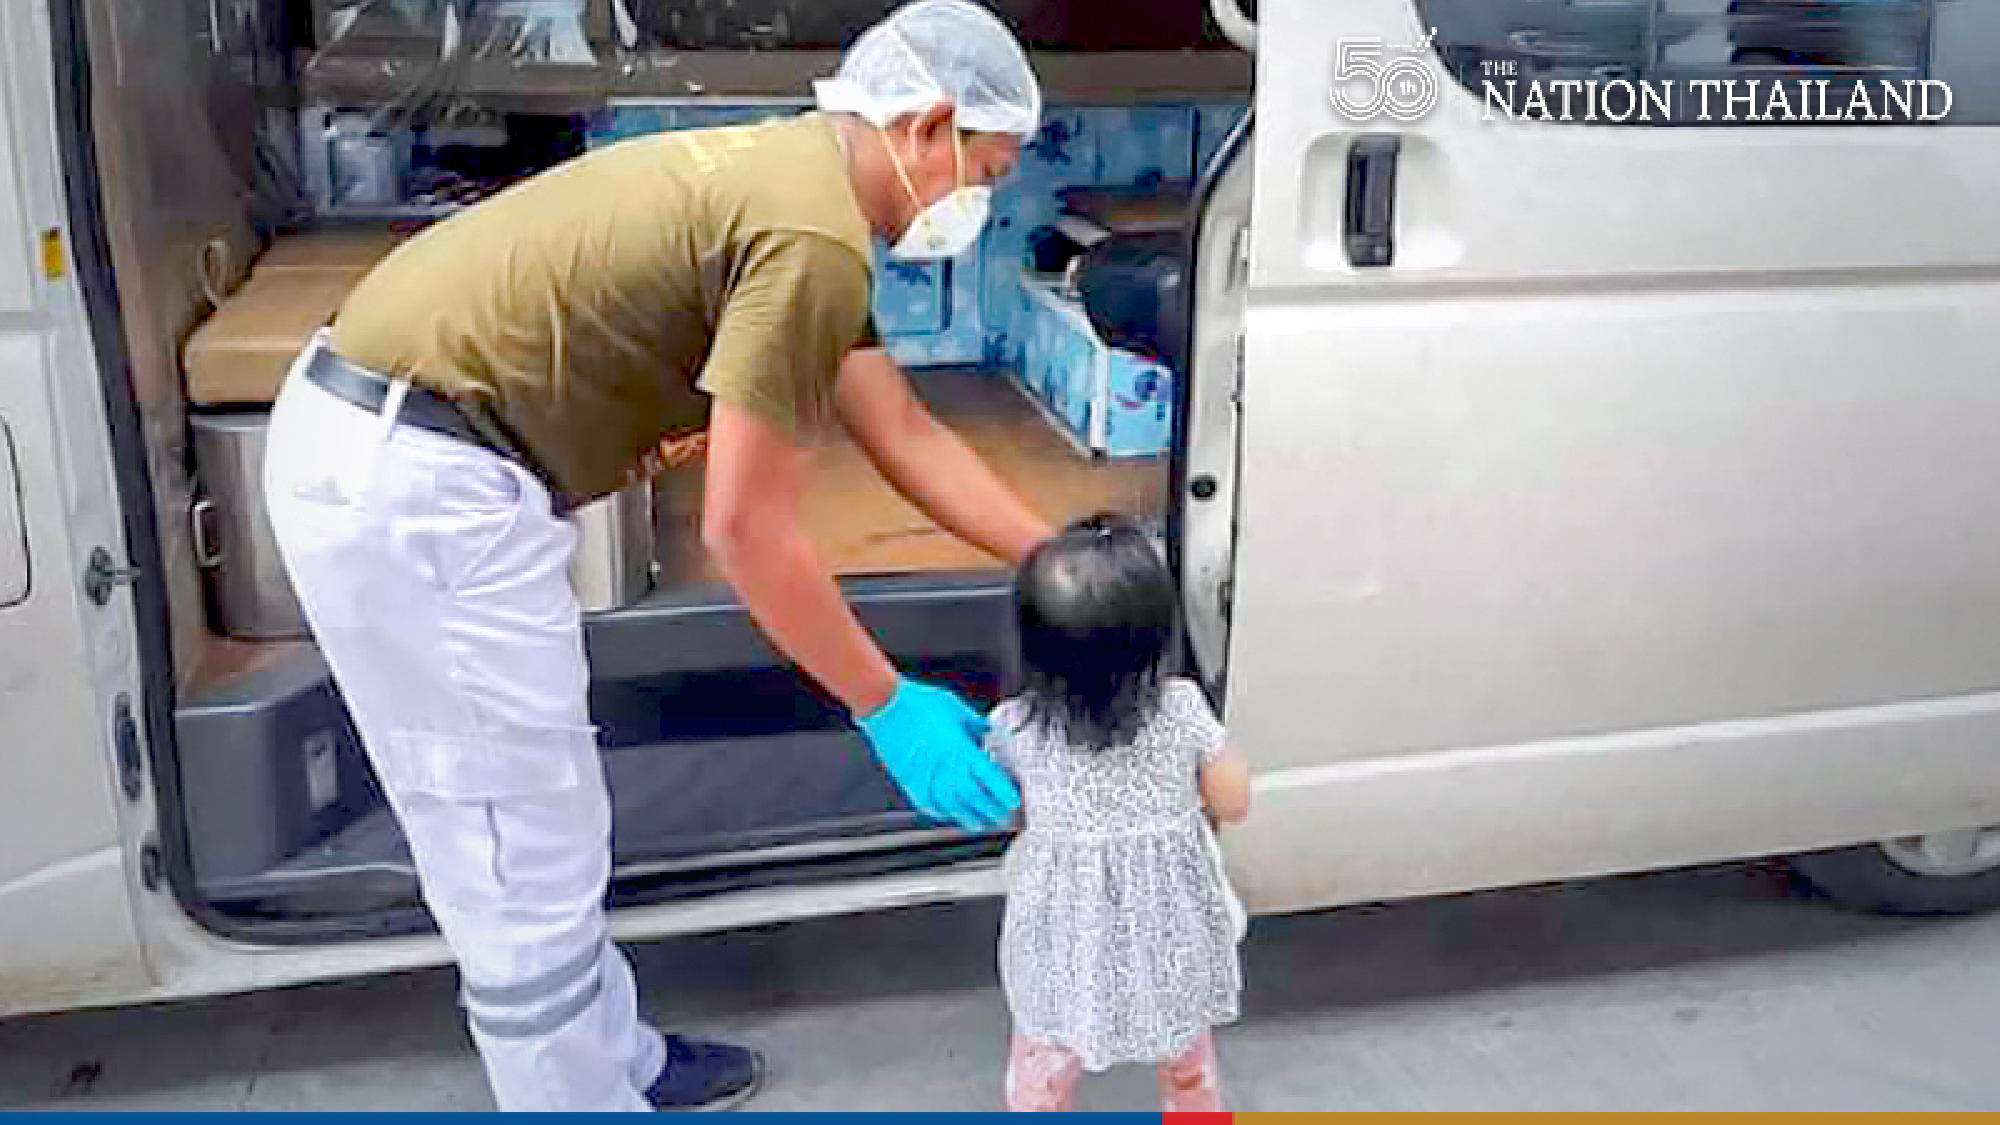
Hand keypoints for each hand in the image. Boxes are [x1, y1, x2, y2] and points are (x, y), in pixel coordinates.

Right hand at [854, 679, 1019, 830]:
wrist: (885, 705)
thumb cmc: (917, 702)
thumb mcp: (956, 707)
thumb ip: (974, 724)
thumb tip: (988, 731)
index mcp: (958, 746)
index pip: (987, 775)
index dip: (1002, 791)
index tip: (1013, 801)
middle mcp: (943, 765)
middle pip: (972, 796)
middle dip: (989, 810)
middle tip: (1001, 817)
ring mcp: (924, 775)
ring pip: (950, 805)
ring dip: (966, 817)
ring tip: (979, 824)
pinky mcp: (907, 779)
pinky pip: (926, 802)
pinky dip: (940, 812)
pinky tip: (948, 815)